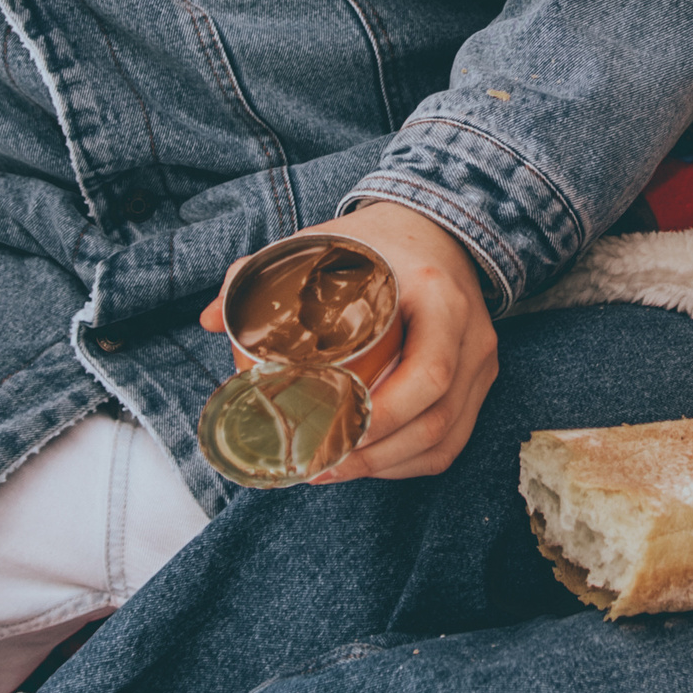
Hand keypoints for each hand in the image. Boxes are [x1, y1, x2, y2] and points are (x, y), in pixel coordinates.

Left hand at [200, 199, 496, 480]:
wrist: (439, 224)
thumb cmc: (378, 240)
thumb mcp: (324, 243)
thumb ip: (262, 273)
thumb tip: (209, 318)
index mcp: (439, 296)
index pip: (429, 375)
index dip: (383, 418)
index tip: (331, 434)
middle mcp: (472, 332)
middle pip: (436, 420)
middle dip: (374, 456)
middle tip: (318, 464)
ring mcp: (482, 359)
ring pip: (445, 439)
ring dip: (389, 466)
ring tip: (335, 468)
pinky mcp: (481, 378)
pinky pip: (452, 438)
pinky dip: (410, 461)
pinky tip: (370, 462)